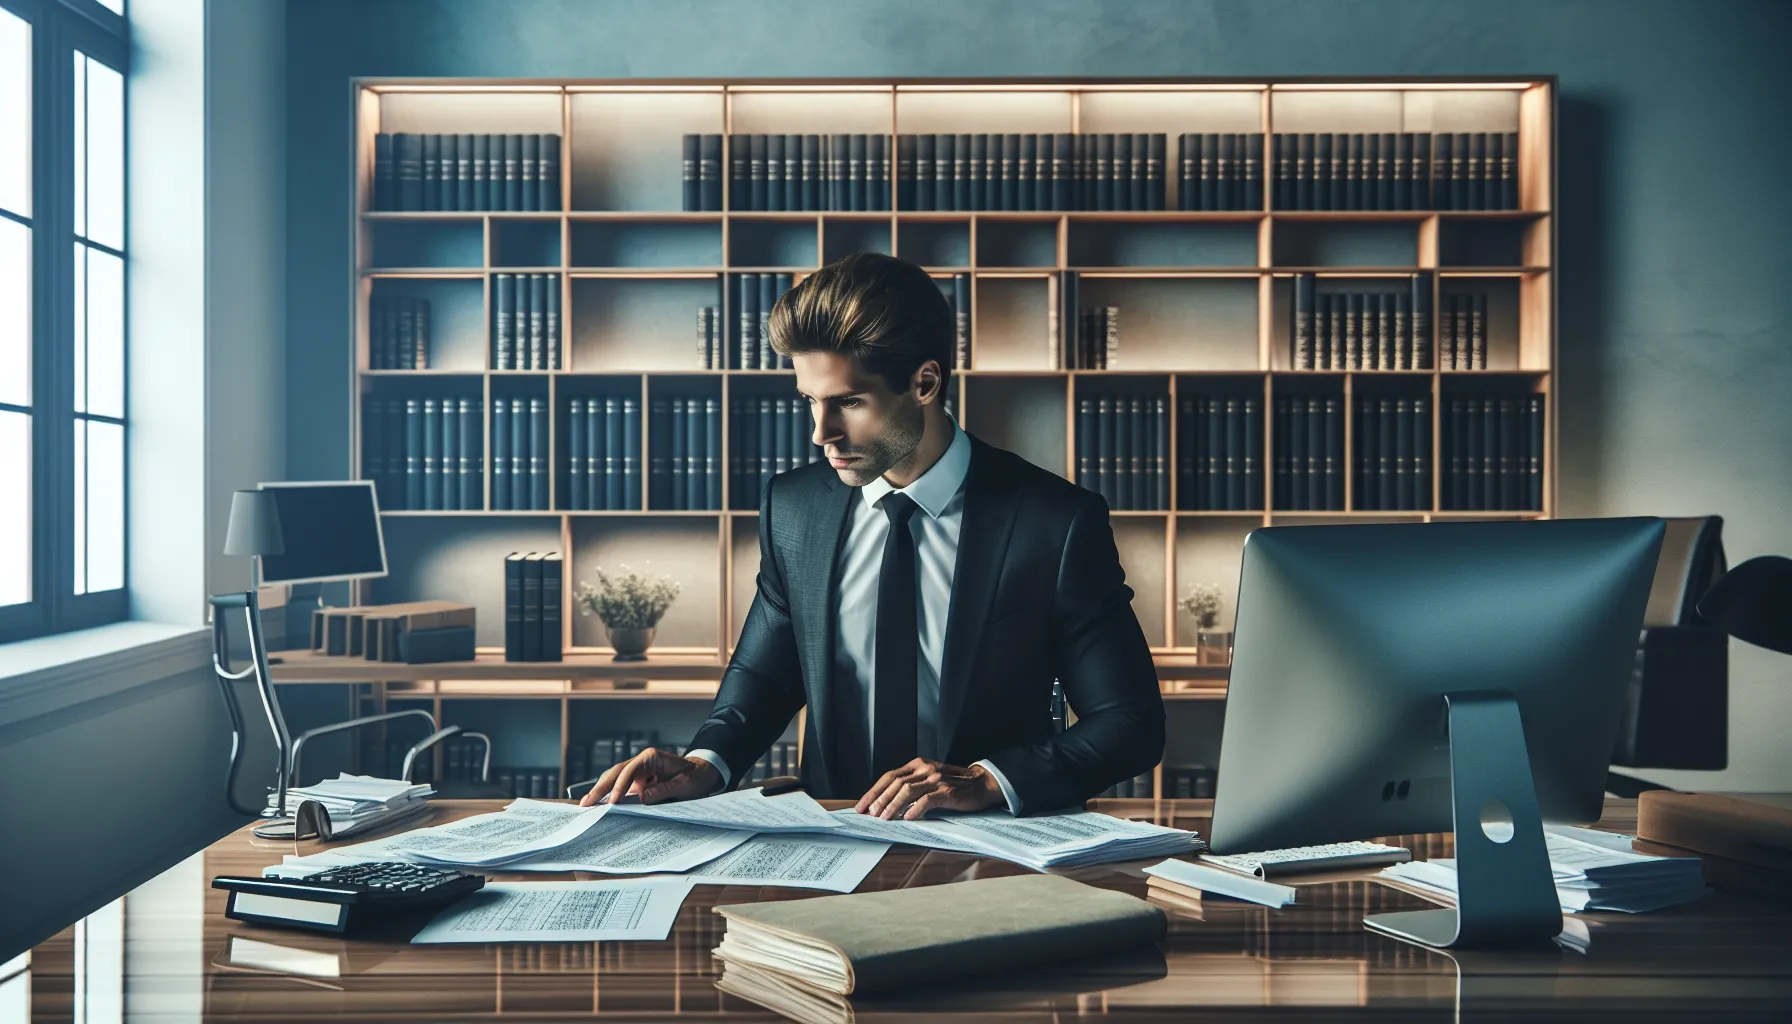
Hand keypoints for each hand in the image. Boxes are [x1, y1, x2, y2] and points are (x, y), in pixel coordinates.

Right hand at [578, 747, 722, 806]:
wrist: (703, 774)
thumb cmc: (696, 777)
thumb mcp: (685, 784)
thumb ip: (664, 790)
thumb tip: (641, 798)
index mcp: (651, 757)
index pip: (629, 771)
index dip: (619, 786)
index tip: (612, 802)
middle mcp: (641, 762)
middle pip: (615, 773)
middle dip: (600, 788)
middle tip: (586, 803)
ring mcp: (638, 772)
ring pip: (614, 779)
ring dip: (601, 791)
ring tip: (586, 805)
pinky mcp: (638, 782)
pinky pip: (620, 788)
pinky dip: (609, 796)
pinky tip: (599, 805)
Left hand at [854, 758, 1003, 820]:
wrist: (982, 784)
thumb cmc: (954, 785)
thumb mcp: (929, 780)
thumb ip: (911, 787)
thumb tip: (885, 805)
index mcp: (918, 764)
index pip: (889, 776)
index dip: (874, 791)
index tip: (862, 806)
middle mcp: (925, 769)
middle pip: (895, 783)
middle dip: (879, 800)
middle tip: (868, 815)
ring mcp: (936, 779)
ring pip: (908, 790)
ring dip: (893, 805)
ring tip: (884, 819)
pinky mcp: (948, 791)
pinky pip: (928, 800)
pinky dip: (915, 809)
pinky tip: (907, 818)